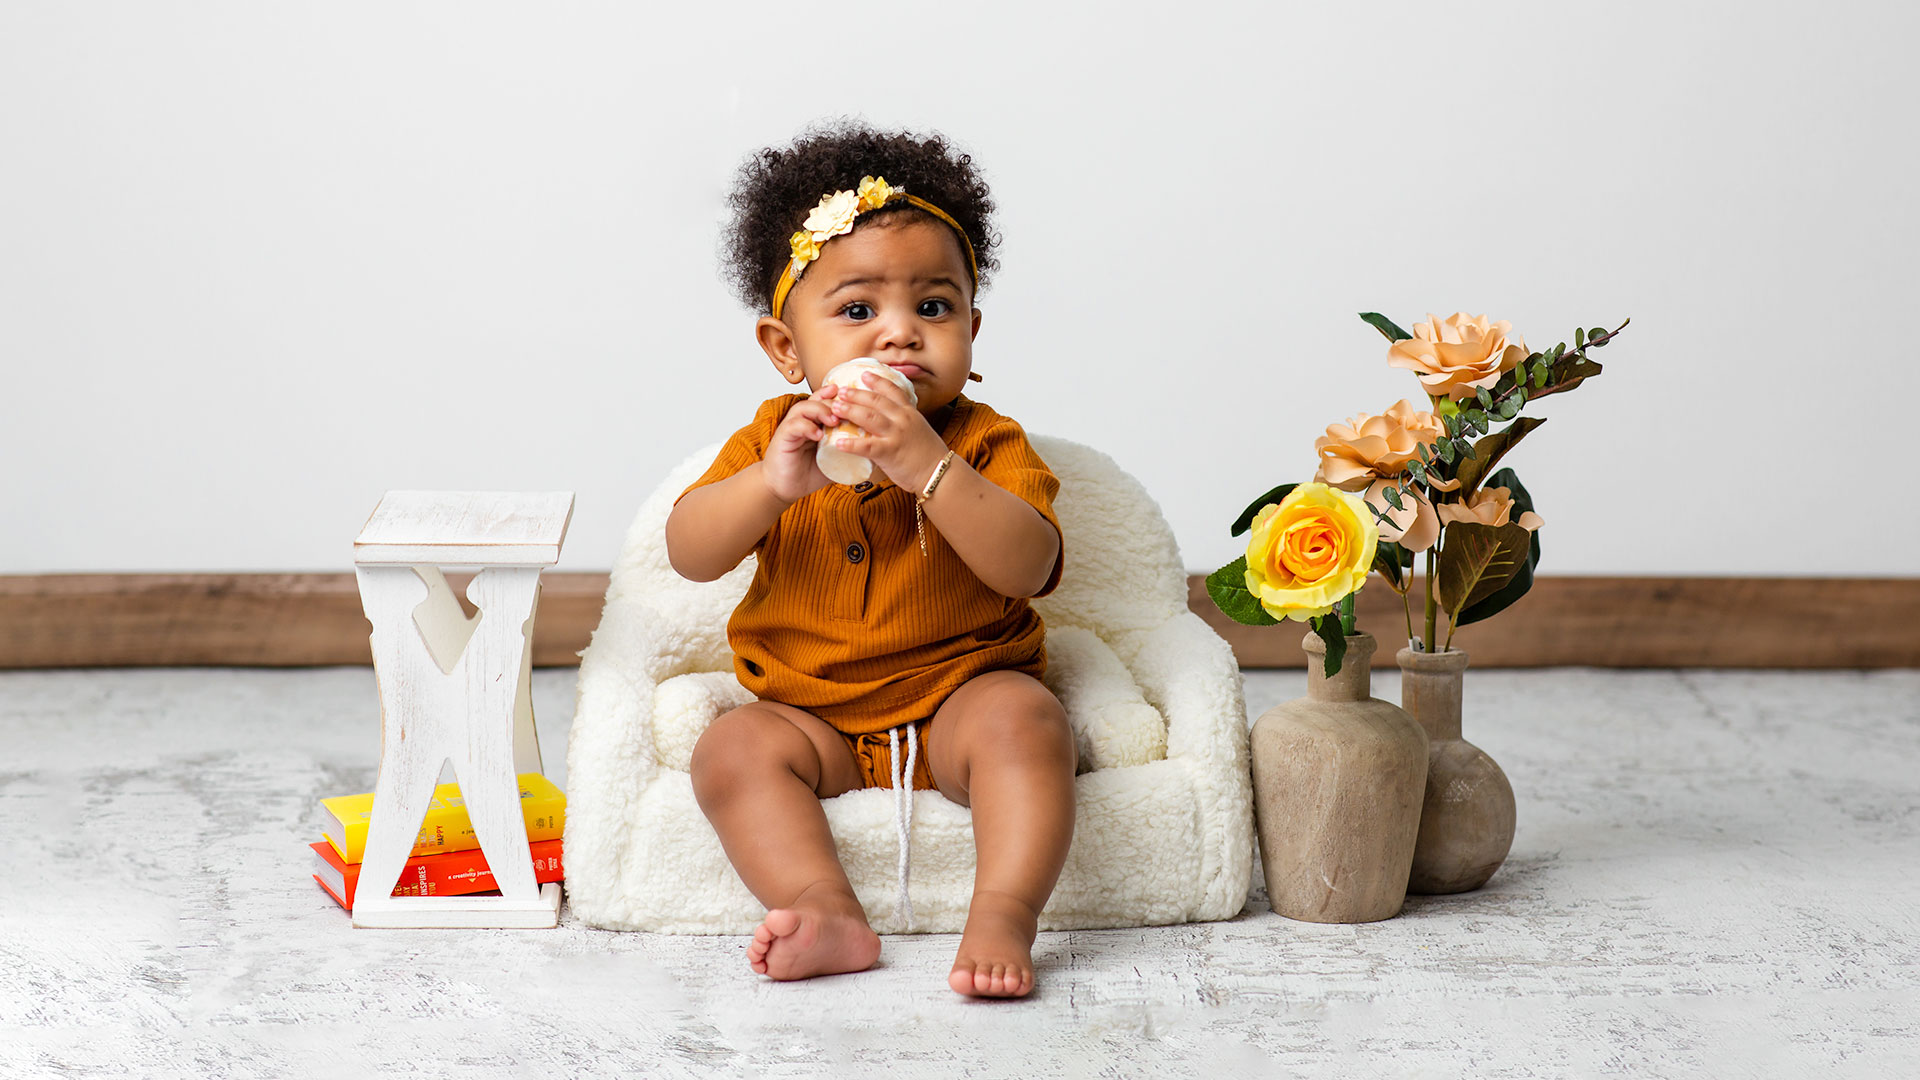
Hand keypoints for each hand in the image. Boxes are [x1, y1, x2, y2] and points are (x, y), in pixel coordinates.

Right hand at [759, 386, 847, 503]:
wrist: (785, 488)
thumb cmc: (809, 473)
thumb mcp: (835, 459)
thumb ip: (849, 451)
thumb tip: (874, 450)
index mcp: (815, 422)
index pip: (826, 401)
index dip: (839, 396)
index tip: (853, 395)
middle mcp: (802, 420)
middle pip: (817, 399)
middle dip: (833, 401)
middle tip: (847, 409)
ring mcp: (791, 427)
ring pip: (804, 408)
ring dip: (820, 411)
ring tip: (834, 421)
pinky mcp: (783, 437)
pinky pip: (794, 425)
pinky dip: (806, 427)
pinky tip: (818, 435)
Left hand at [826, 373, 947, 490]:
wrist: (940, 473)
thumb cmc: (929, 455)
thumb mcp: (919, 430)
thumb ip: (904, 423)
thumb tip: (889, 420)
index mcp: (909, 413)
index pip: (893, 390)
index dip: (877, 381)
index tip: (864, 374)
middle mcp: (902, 419)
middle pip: (876, 400)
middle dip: (856, 394)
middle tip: (841, 391)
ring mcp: (896, 434)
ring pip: (869, 417)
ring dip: (850, 410)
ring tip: (835, 407)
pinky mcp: (890, 452)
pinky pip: (867, 446)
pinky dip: (851, 444)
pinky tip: (838, 443)